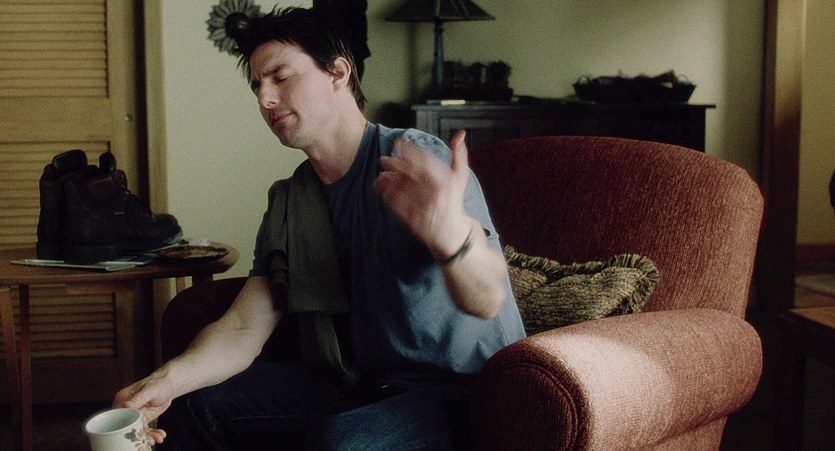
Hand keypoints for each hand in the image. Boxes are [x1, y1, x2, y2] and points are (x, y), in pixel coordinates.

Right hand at [113, 372, 173, 444]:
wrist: (169, 386)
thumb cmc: (158, 383)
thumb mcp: (150, 390)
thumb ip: (138, 399)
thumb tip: (125, 405)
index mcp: (123, 399)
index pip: (120, 415)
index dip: (127, 425)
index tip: (136, 432)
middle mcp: (126, 409)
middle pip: (128, 425)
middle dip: (138, 434)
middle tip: (149, 439)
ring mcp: (134, 415)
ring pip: (137, 429)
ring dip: (148, 436)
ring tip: (158, 438)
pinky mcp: (142, 419)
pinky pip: (145, 429)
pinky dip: (153, 434)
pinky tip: (160, 435)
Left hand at [375, 130, 472, 258]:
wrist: (451, 231)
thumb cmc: (454, 200)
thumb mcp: (461, 177)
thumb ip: (459, 154)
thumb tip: (460, 134)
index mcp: (445, 181)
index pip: (425, 160)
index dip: (410, 150)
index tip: (399, 143)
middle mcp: (434, 193)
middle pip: (410, 173)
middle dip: (394, 164)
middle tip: (383, 158)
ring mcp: (423, 206)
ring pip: (401, 188)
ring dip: (388, 180)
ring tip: (381, 174)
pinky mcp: (413, 218)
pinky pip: (397, 204)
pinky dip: (387, 195)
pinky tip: (382, 188)